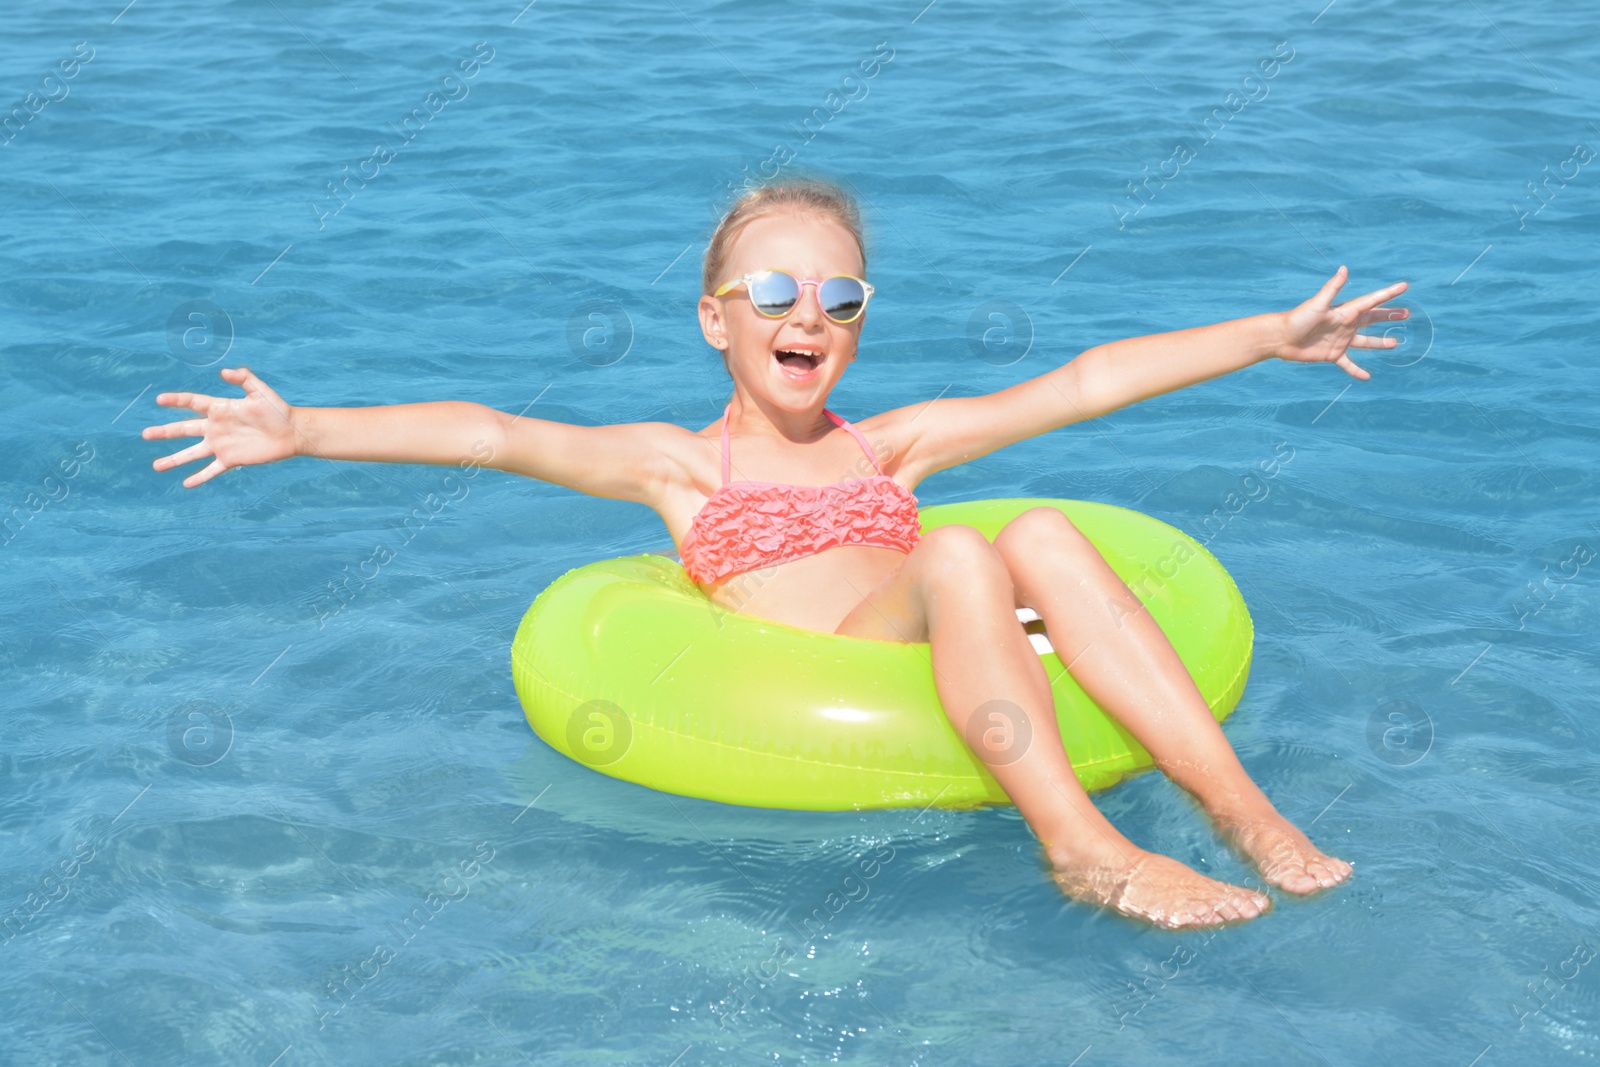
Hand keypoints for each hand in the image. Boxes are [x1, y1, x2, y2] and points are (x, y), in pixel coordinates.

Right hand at [142, 367, 297, 487]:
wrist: (291, 433)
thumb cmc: (277, 409)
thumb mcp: (260, 391)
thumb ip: (244, 378)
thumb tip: (223, 371)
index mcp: (220, 408)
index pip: (192, 403)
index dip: (176, 400)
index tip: (159, 400)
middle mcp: (216, 427)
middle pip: (184, 429)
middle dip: (165, 432)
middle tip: (145, 434)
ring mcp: (221, 445)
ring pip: (192, 453)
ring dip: (174, 459)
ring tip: (157, 466)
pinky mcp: (231, 459)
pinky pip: (212, 470)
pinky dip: (200, 477)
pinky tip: (186, 483)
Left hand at [1274, 266, 1408, 379]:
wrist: (1281, 338)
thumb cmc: (1298, 318)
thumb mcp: (1318, 304)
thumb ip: (1332, 288)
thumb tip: (1344, 268)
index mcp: (1345, 311)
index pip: (1371, 301)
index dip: (1388, 294)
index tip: (1404, 286)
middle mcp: (1346, 325)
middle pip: (1372, 320)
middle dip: (1389, 316)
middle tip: (1406, 314)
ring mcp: (1340, 340)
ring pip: (1366, 342)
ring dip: (1380, 343)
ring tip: (1396, 343)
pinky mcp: (1332, 355)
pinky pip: (1348, 364)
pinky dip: (1357, 370)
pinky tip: (1367, 377)